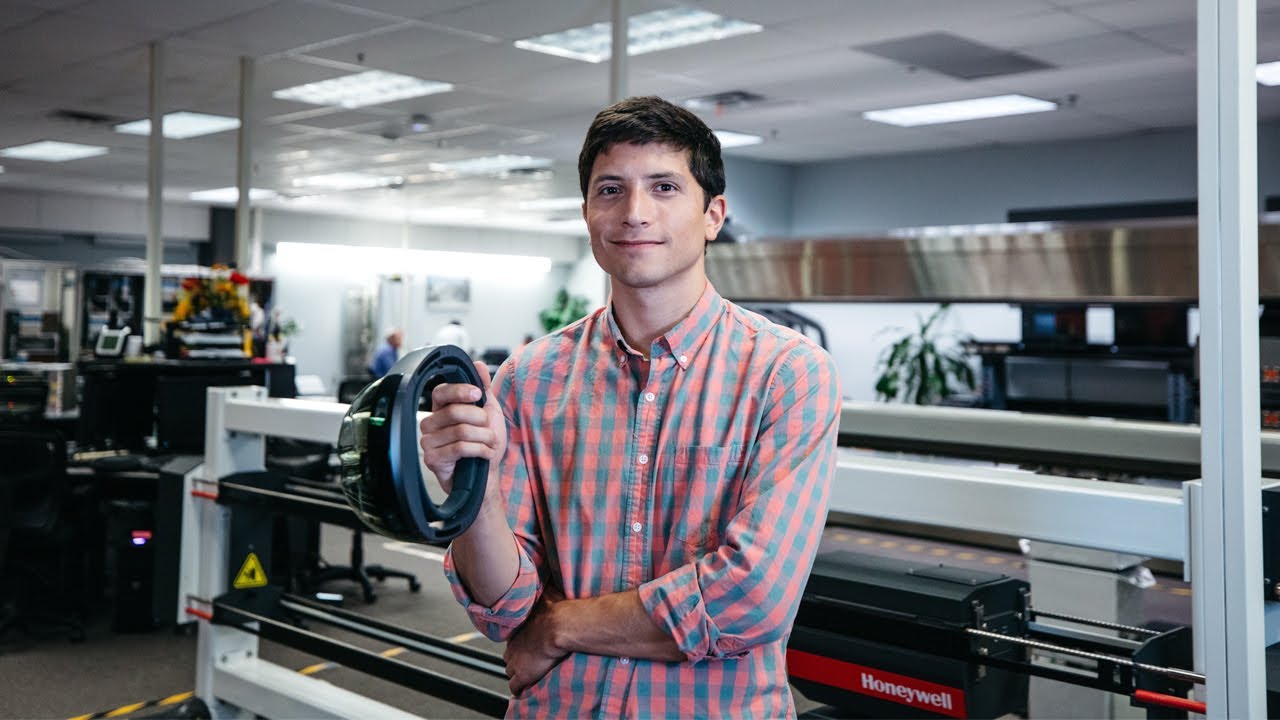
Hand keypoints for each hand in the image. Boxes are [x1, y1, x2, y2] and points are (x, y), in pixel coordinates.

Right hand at [419, 361, 506, 492]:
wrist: (487, 476)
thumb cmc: (484, 444)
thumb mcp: (489, 412)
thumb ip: (483, 388)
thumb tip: (477, 365)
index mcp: (441, 409)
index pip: (441, 392)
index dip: (460, 391)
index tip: (477, 394)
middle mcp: (430, 423)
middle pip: (455, 411)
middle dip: (481, 420)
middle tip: (490, 430)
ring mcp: (429, 442)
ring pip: (461, 431)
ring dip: (485, 438)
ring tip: (491, 444)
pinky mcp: (432, 459)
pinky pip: (459, 448)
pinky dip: (480, 450)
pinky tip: (486, 454)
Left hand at [503, 587, 567, 695]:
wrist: (560, 625)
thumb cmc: (557, 610)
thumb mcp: (548, 594)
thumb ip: (545, 589)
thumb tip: (547, 571)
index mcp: (518, 628)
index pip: (513, 639)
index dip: (521, 643)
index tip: (528, 644)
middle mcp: (513, 645)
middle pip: (508, 656)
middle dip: (516, 659)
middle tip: (528, 662)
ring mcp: (516, 661)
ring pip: (510, 672)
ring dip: (518, 674)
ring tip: (528, 677)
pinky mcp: (522, 675)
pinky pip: (515, 687)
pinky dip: (519, 689)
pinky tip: (526, 690)